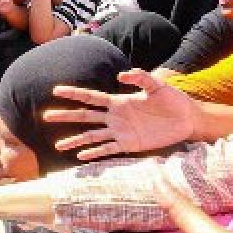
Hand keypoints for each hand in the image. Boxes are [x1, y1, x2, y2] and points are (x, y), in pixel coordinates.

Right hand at [43, 69, 197, 158]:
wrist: (186, 119)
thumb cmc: (172, 100)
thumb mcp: (157, 85)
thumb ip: (141, 77)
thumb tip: (121, 75)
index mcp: (118, 101)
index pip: (91, 97)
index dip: (73, 93)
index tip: (55, 91)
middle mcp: (115, 117)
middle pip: (85, 116)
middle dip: (66, 116)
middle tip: (46, 117)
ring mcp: (120, 132)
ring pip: (91, 136)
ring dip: (75, 140)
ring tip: (58, 145)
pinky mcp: (129, 144)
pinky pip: (107, 149)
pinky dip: (94, 153)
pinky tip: (80, 158)